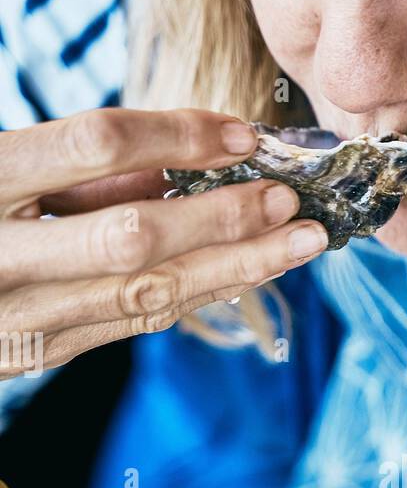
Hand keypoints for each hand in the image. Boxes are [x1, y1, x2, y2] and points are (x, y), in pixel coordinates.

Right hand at [0, 107, 327, 376]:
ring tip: (298, 242)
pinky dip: (196, 296)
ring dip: (234, 267)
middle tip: (289, 198)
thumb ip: (69, 168)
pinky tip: (247, 275)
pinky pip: (132, 324)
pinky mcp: (37, 355)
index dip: (175, 134)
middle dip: (222, 217)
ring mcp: (18, 319)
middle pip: (134, 234)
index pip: (93, 144)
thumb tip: (172, 165)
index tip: (238, 131)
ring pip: (147, 294)